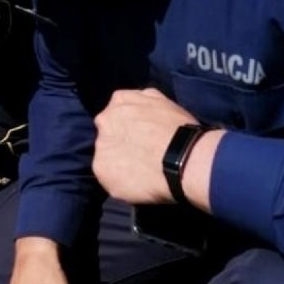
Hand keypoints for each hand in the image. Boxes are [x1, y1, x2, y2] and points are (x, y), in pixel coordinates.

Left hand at [93, 88, 197, 202]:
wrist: (182, 160)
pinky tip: (137, 183)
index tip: (140, 137)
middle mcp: (104, 120)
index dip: (127, 127)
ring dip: (118, 163)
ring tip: (140, 172)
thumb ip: (143, 100)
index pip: (115, 113)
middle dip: (120, 143)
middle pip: (107, 134)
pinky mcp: (101, 170)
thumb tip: (138, 102)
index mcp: (119, 101)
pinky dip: (119, 182)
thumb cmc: (179, 131)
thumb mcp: (163, 102)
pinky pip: (107, 177)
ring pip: (106, 157)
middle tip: (139, 155)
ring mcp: (101, 146)